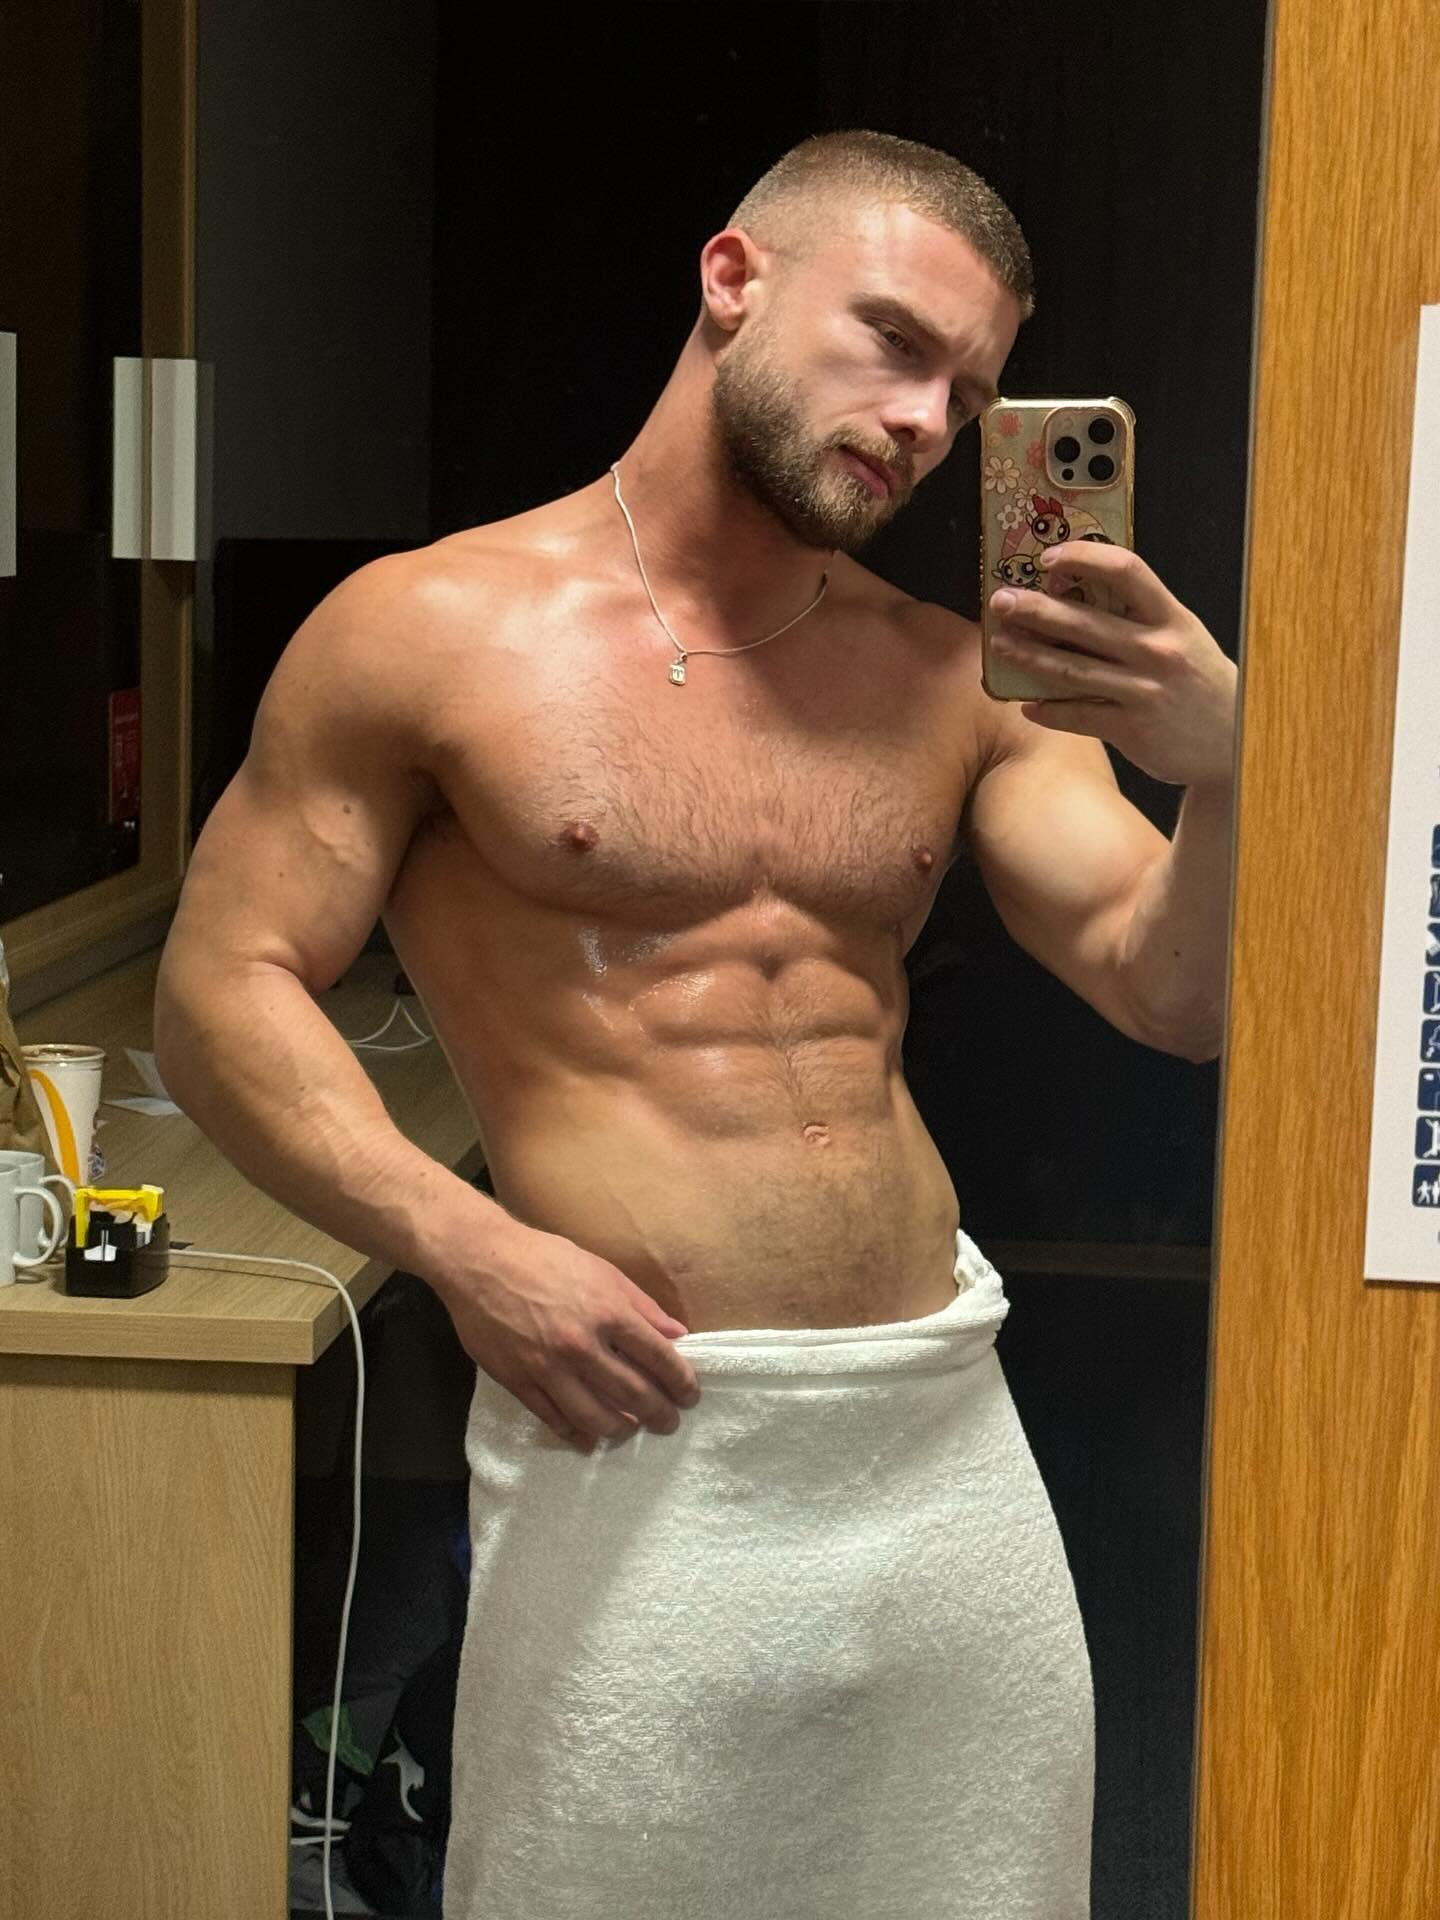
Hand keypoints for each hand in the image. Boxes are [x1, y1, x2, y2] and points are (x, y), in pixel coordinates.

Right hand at [439, 1225, 700, 1450]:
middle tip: (669, 1421)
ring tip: (632, 1429)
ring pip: (596, 1417)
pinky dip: (577, 1435)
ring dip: (623, 1429)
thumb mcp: (601, 1269)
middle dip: (660, 1413)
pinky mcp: (519, 1382)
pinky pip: (554, 1419)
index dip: (681, 1382)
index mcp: (607, 1311)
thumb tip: (677, 1334)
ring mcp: (548, 1368)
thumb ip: (641, 1305)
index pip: (659, 1358)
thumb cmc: (544, 1258)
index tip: (690, 1394)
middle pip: (634, 1394)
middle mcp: (581, 1345)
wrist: (480, 1261)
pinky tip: (591, 1438)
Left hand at [987, 541, 1237, 788]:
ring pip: (1072, 669)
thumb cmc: (1198, 681)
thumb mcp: (1184, 636)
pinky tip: (1026, 704)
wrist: (1234, 742)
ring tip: (999, 646)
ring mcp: (1144, 691)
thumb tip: (1075, 596)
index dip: (1083, 558)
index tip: (1050, 558)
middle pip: (1085, 622)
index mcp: (1172, 618)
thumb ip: (1141, 617)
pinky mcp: (1133, 730)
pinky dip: (1049, 710)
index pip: (1126, 571)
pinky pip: (1078, 716)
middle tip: (1001, 602)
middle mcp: (1158, 650)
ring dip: (1029, 656)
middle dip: (1035, 610)